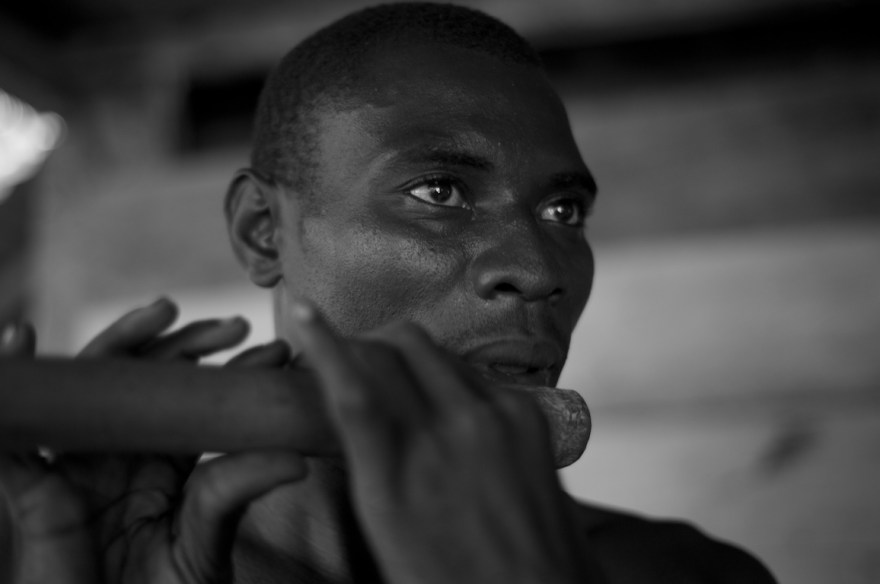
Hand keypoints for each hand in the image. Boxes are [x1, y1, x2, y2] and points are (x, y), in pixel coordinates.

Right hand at [0, 299, 307, 583]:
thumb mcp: (207, 539)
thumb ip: (237, 492)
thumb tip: (299, 458)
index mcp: (164, 461)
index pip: (197, 401)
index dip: (232, 372)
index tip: (276, 355)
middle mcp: (121, 452)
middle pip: (147, 378)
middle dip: (189, 343)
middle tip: (235, 326)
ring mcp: (78, 464)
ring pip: (90, 384)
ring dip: (123, 339)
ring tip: (163, 311)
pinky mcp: (34, 489)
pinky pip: (13, 436)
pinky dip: (11, 378)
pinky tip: (18, 336)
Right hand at [289, 300, 604, 583]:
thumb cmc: (455, 583)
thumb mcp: (388, 530)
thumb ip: (370, 461)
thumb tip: (353, 409)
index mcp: (397, 477)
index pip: (352, 384)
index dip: (323, 339)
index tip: (304, 312)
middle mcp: (448, 433)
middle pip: (396, 346)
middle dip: (368, 342)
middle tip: (356, 361)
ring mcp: (495, 418)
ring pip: (436, 350)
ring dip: (408, 353)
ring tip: (399, 382)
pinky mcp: (529, 416)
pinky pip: (475, 371)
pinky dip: (449, 374)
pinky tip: (445, 403)